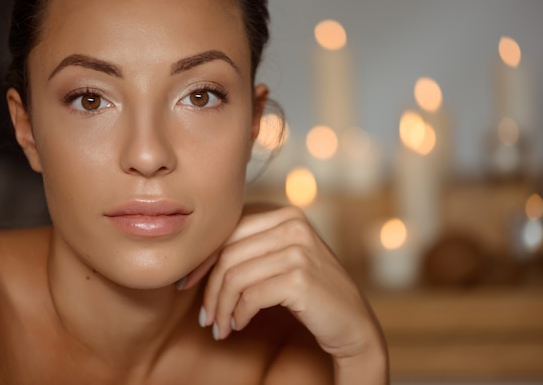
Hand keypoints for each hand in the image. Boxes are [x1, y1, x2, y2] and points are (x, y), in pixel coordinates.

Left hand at [181, 206, 387, 381]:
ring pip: (234, 276)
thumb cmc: (311, 293)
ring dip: (221, 308)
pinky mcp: (299, 277)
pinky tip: (239, 326)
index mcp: (286, 214)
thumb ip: (251, 247)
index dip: (203, 259)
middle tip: (205, 317)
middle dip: (209, 289)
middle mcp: (293, 224)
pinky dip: (238, 315)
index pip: (229, 230)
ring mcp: (298, 248)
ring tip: (220, 327)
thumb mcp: (282, 259)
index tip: (189, 285)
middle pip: (227, 253)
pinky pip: (249, 296)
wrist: (352, 324)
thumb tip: (198, 258)